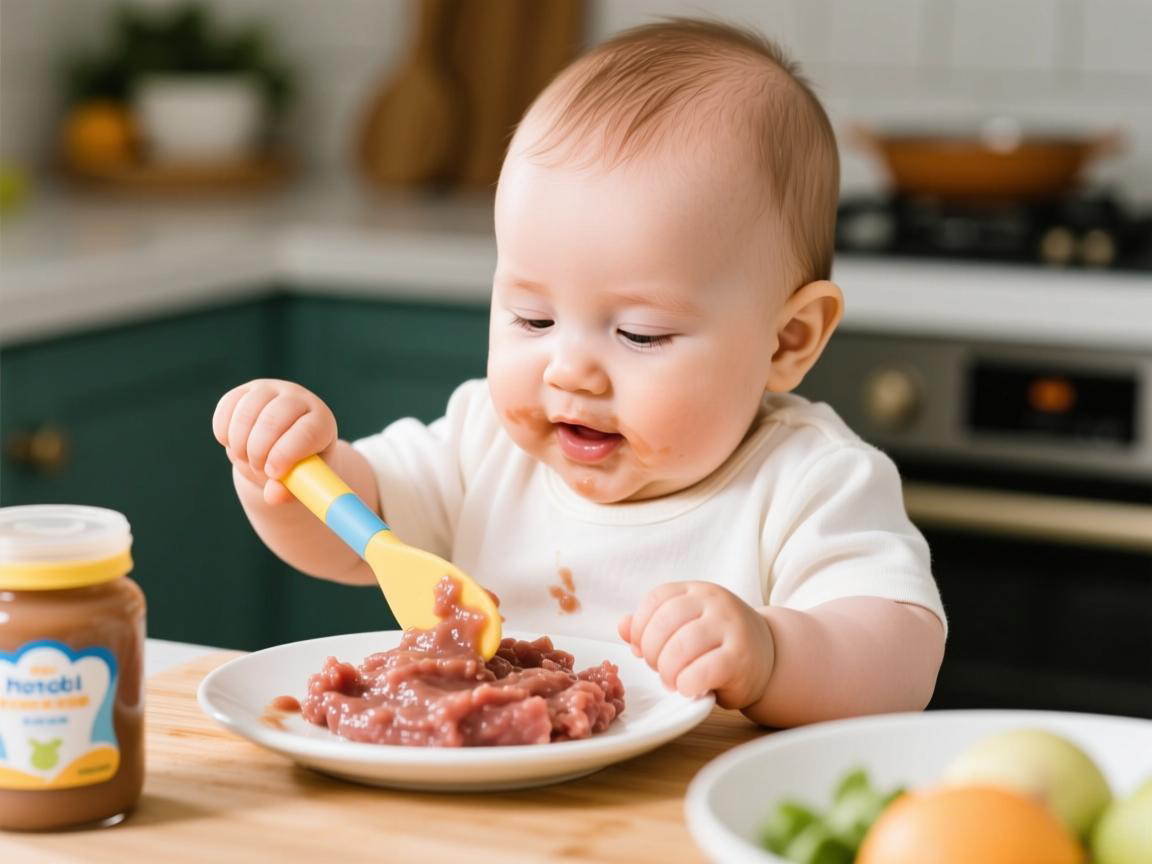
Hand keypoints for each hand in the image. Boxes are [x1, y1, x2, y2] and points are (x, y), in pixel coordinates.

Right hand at [212, 379, 337, 505]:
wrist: (280, 450)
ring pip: (247, 411)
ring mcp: (271, 390)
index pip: (307, 432)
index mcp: (321, 422)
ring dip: (240, 443)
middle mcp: (298, 399)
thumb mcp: (301, 483)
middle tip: (258, 469)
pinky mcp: (246, 391)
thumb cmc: (297, 468)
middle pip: (274, 418)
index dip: (286, 454)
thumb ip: (289, 491)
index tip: (273, 473)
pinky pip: (228, 405)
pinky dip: (224, 431)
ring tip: (246, 459)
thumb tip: (273, 495)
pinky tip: (231, 444)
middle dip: (259, 450)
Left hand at [618, 582, 774, 709]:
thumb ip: (653, 624)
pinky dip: (687, 684)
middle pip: (664, 623)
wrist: (769, 656)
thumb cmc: (717, 642)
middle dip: (651, 652)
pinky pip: (702, 671)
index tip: (640, 647)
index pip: (656, 599)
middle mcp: (715, 602)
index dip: (640, 626)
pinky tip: (688, 688)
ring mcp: (731, 628)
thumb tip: (622, 627)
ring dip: (668, 671)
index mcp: (697, 590)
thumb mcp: (686, 624)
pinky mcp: (741, 658)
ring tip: (672, 680)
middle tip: (657, 668)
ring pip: (681, 648)